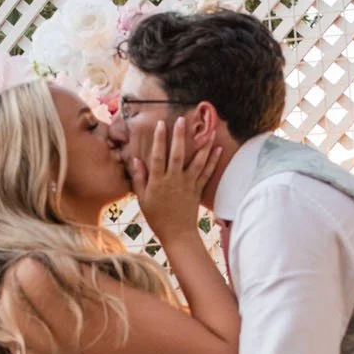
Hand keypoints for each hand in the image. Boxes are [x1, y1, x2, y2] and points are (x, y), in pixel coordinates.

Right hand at [128, 116, 221, 245]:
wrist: (177, 234)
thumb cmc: (156, 217)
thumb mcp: (142, 199)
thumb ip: (139, 178)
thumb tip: (135, 160)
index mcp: (158, 182)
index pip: (158, 157)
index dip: (159, 140)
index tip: (161, 124)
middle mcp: (173, 180)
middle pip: (177, 155)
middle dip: (180, 136)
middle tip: (182, 119)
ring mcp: (188, 184)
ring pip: (196, 162)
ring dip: (203, 145)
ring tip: (209, 130)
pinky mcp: (198, 190)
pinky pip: (207, 173)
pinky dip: (214, 161)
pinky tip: (218, 149)